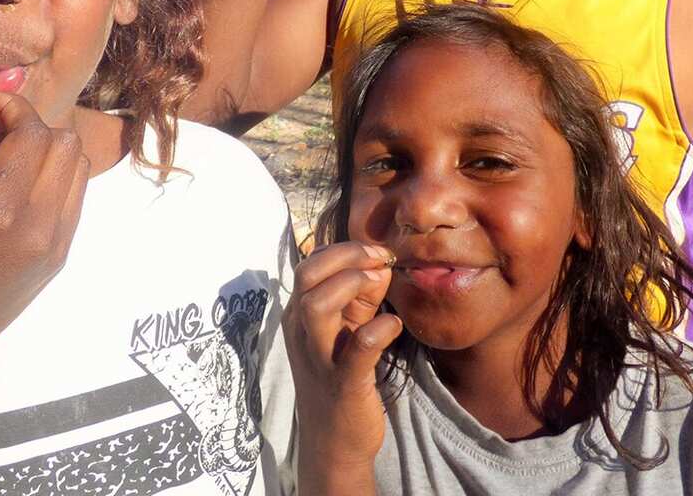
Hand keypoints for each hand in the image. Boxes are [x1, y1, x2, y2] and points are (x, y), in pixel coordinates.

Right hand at [0, 91, 89, 376]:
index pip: (33, 132)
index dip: (10, 105)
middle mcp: (38, 230)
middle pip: (66, 143)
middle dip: (28, 127)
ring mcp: (55, 249)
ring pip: (77, 168)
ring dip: (44, 154)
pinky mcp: (59, 261)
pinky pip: (74, 198)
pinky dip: (51, 180)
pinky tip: (8, 196)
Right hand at [284, 241, 402, 480]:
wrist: (334, 443)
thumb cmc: (341, 376)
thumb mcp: (347, 330)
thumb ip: (362, 296)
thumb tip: (381, 264)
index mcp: (299, 315)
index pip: (310, 263)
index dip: (346, 249)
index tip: (378, 252)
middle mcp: (301, 332)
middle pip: (307, 274)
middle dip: (347, 256)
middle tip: (380, 259)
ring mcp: (318, 357)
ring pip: (316, 305)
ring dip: (351, 284)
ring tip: (379, 285)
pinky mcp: (342, 383)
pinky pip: (357, 349)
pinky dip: (378, 329)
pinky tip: (393, 325)